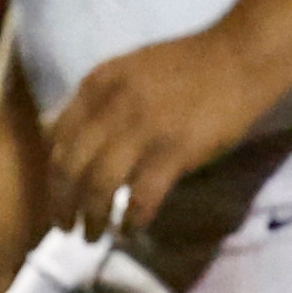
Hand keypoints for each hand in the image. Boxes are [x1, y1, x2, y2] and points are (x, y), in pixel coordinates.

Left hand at [42, 24, 291, 233]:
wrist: (241, 56)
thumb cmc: (187, 66)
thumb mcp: (126, 72)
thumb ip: (95, 102)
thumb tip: (61, 137)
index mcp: (96, 86)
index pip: (56, 140)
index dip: (50, 176)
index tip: (55, 197)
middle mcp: (111, 107)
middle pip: (69, 168)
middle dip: (62, 204)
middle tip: (65, 227)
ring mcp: (142, 130)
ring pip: (98, 187)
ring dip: (92, 218)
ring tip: (92, 236)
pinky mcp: (175, 151)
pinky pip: (141, 197)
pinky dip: (131, 219)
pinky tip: (130, 229)